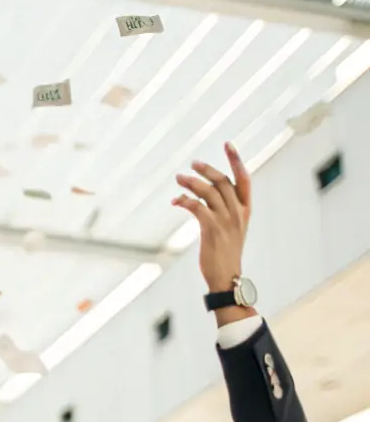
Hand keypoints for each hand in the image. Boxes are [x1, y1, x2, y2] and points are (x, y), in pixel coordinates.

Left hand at [172, 144, 250, 292]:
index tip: (228, 144)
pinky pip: (197, 207)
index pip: (244, 179)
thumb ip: (223, 209)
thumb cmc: (225, 253)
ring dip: (192, 183)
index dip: (236, 160)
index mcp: (245, 210)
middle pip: (223, 182)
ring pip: (209, 192)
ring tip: (179, 179)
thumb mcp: (230, 228)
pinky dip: (185, 201)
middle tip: (192, 164)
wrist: (226, 276)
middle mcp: (238, 213)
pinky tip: (176, 201)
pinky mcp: (212, 229)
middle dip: (207, 170)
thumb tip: (202, 194)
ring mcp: (226, 221)